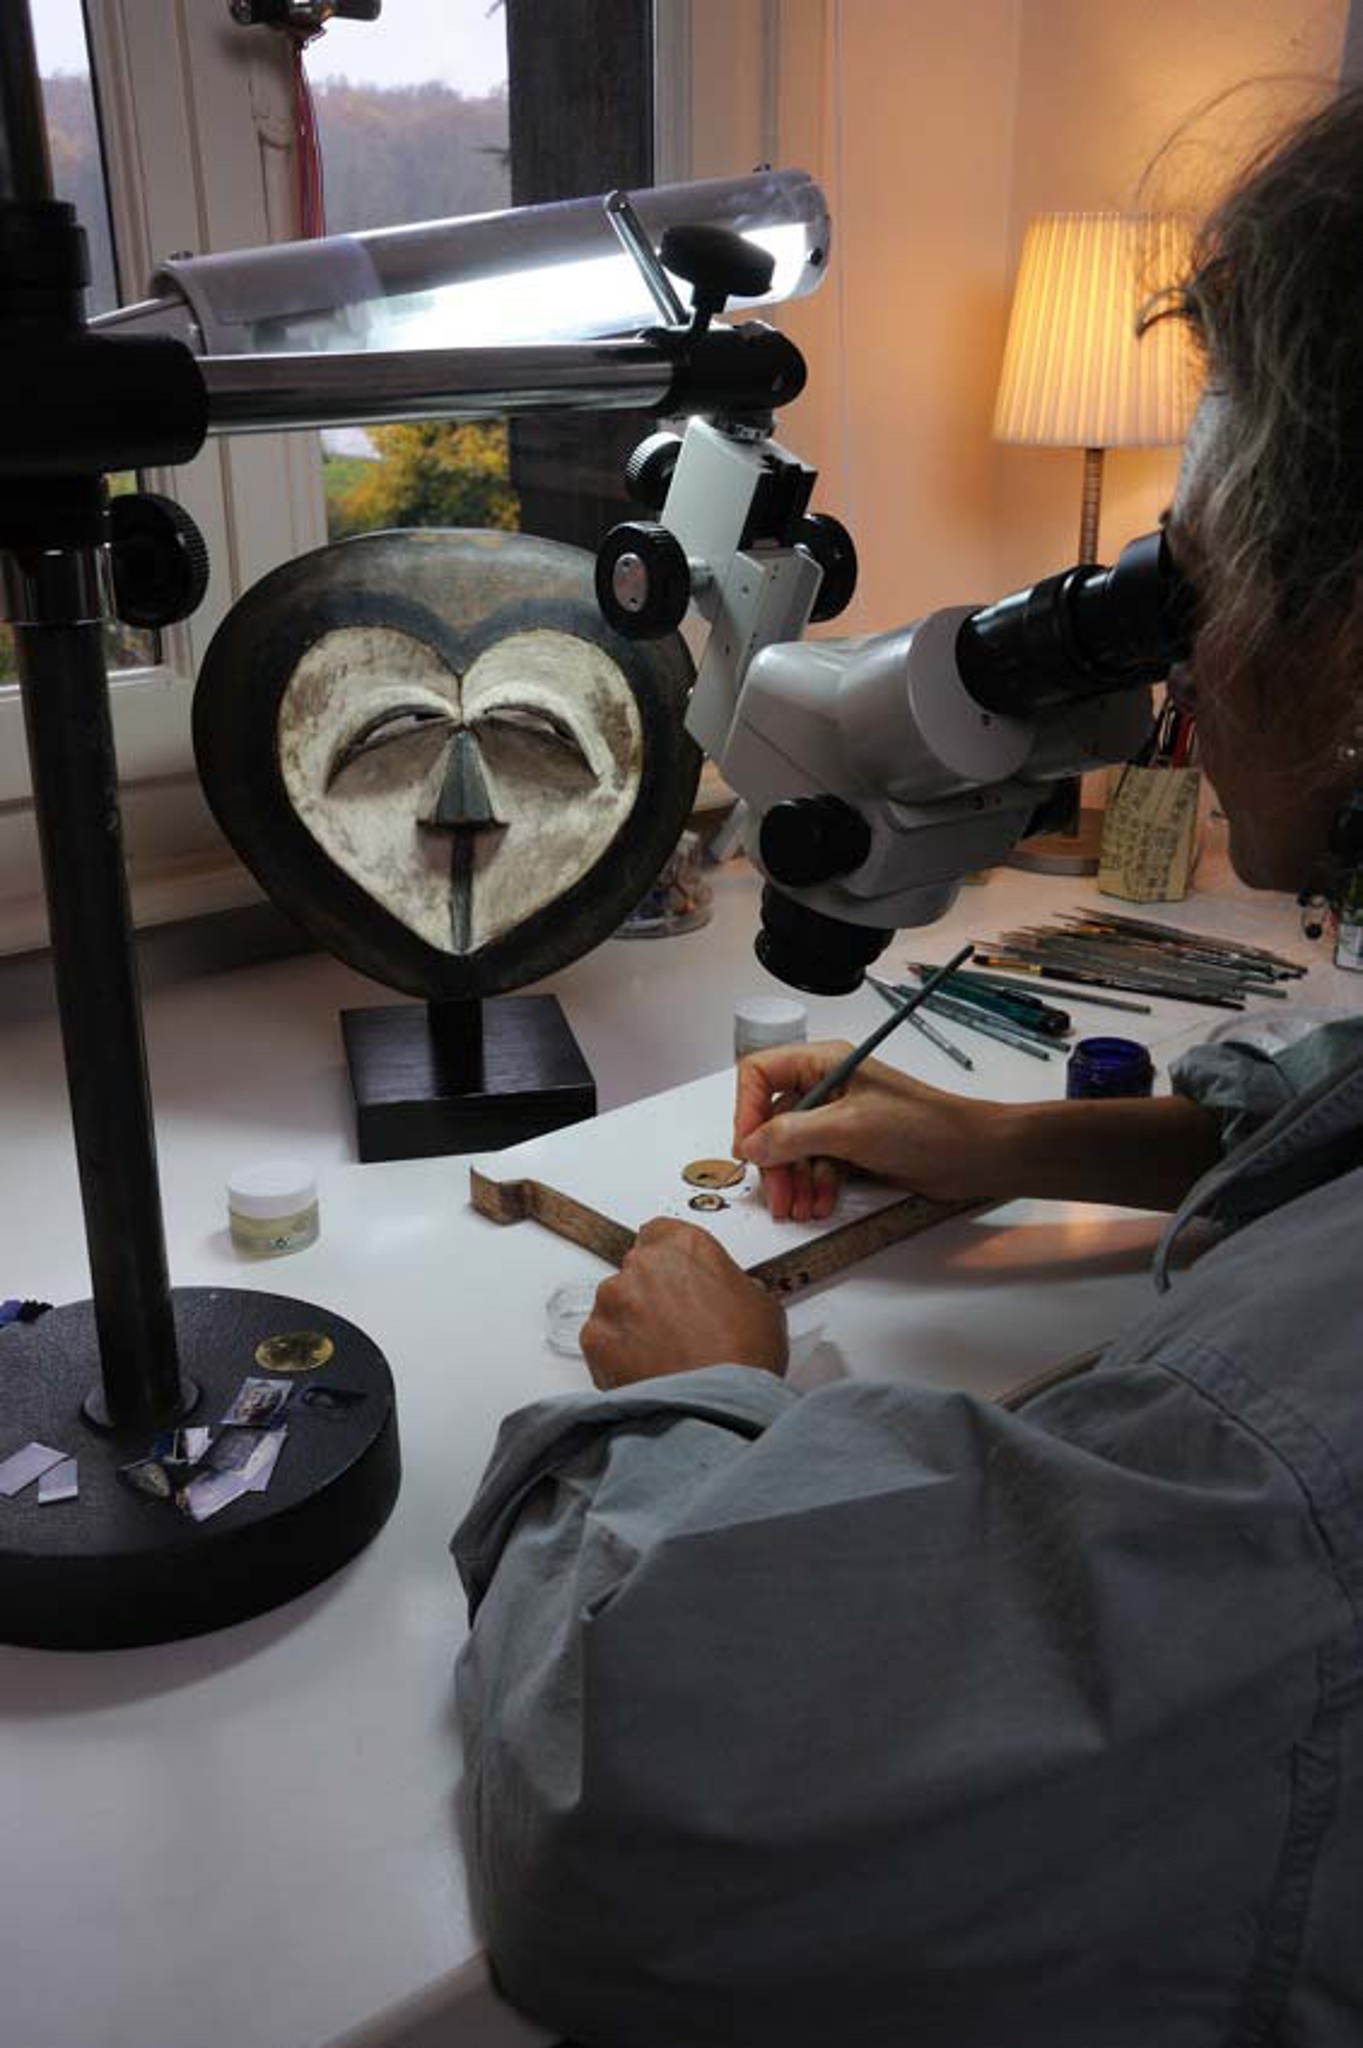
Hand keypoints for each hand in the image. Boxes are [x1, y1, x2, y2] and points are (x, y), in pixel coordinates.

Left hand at [580, 1218, 787, 1388]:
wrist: (717, 1407)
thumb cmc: (743, 1356)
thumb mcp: (761, 1304)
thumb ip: (732, 1286)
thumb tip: (726, 1297)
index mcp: (685, 1245)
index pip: (661, 1233)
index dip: (671, 1260)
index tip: (677, 1278)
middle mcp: (643, 1264)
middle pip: (637, 1270)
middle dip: (652, 1293)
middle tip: (678, 1326)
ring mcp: (613, 1300)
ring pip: (616, 1305)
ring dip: (632, 1323)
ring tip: (663, 1355)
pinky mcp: (594, 1336)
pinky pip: (601, 1339)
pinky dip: (616, 1353)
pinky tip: (646, 1370)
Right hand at [733, 1040, 1009, 1220]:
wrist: (970, 1154)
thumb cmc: (922, 1126)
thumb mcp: (848, 1128)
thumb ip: (793, 1134)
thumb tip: (751, 1145)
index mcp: (823, 1062)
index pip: (760, 1073)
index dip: (746, 1109)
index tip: (747, 1147)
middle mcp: (827, 1085)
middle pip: (773, 1119)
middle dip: (772, 1160)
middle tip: (777, 1196)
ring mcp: (839, 1117)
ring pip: (793, 1148)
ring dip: (793, 1180)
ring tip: (800, 1208)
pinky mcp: (852, 1144)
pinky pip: (816, 1164)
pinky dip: (814, 1186)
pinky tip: (821, 1204)